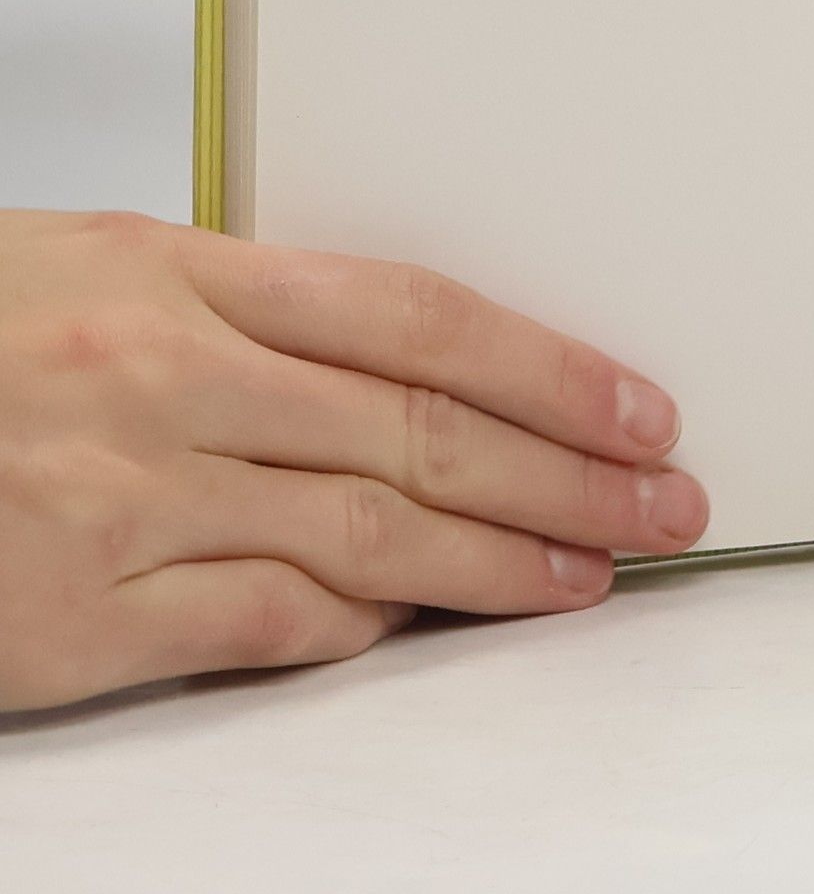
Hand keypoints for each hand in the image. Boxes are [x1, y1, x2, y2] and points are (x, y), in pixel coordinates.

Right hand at [0, 210, 706, 710]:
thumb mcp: (92, 267)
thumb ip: (244, 311)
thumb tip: (400, 361)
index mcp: (173, 271)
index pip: (418, 317)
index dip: (551, 368)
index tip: (637, 409)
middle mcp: (163, 380)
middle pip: (422, 432)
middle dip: (568, 476)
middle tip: (662, 503)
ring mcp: (119, 501)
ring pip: (368, 535)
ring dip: (500, 566)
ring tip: (590, 574)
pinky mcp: (70, 618)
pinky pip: (261, 624)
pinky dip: (358, 625)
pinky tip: (428, 623)